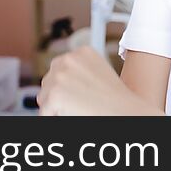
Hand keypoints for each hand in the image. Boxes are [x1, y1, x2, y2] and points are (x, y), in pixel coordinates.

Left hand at [36, 45, 161, 115]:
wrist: (126, 113)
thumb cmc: (116, 101)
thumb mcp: (98, 74)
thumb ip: (79, 71)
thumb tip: (60, 81)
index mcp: (82, 52)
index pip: (59, 69)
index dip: (66, 86)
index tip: (75, 95)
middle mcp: (69, 59)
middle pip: (48, 81)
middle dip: (57, 95)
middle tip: (78, 105)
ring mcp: (60, 76)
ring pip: (44, 98)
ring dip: (55, 107)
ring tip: (78, 110)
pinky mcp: (55, 95)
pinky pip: (44, 113)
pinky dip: (53, 118)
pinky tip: (72, 116)